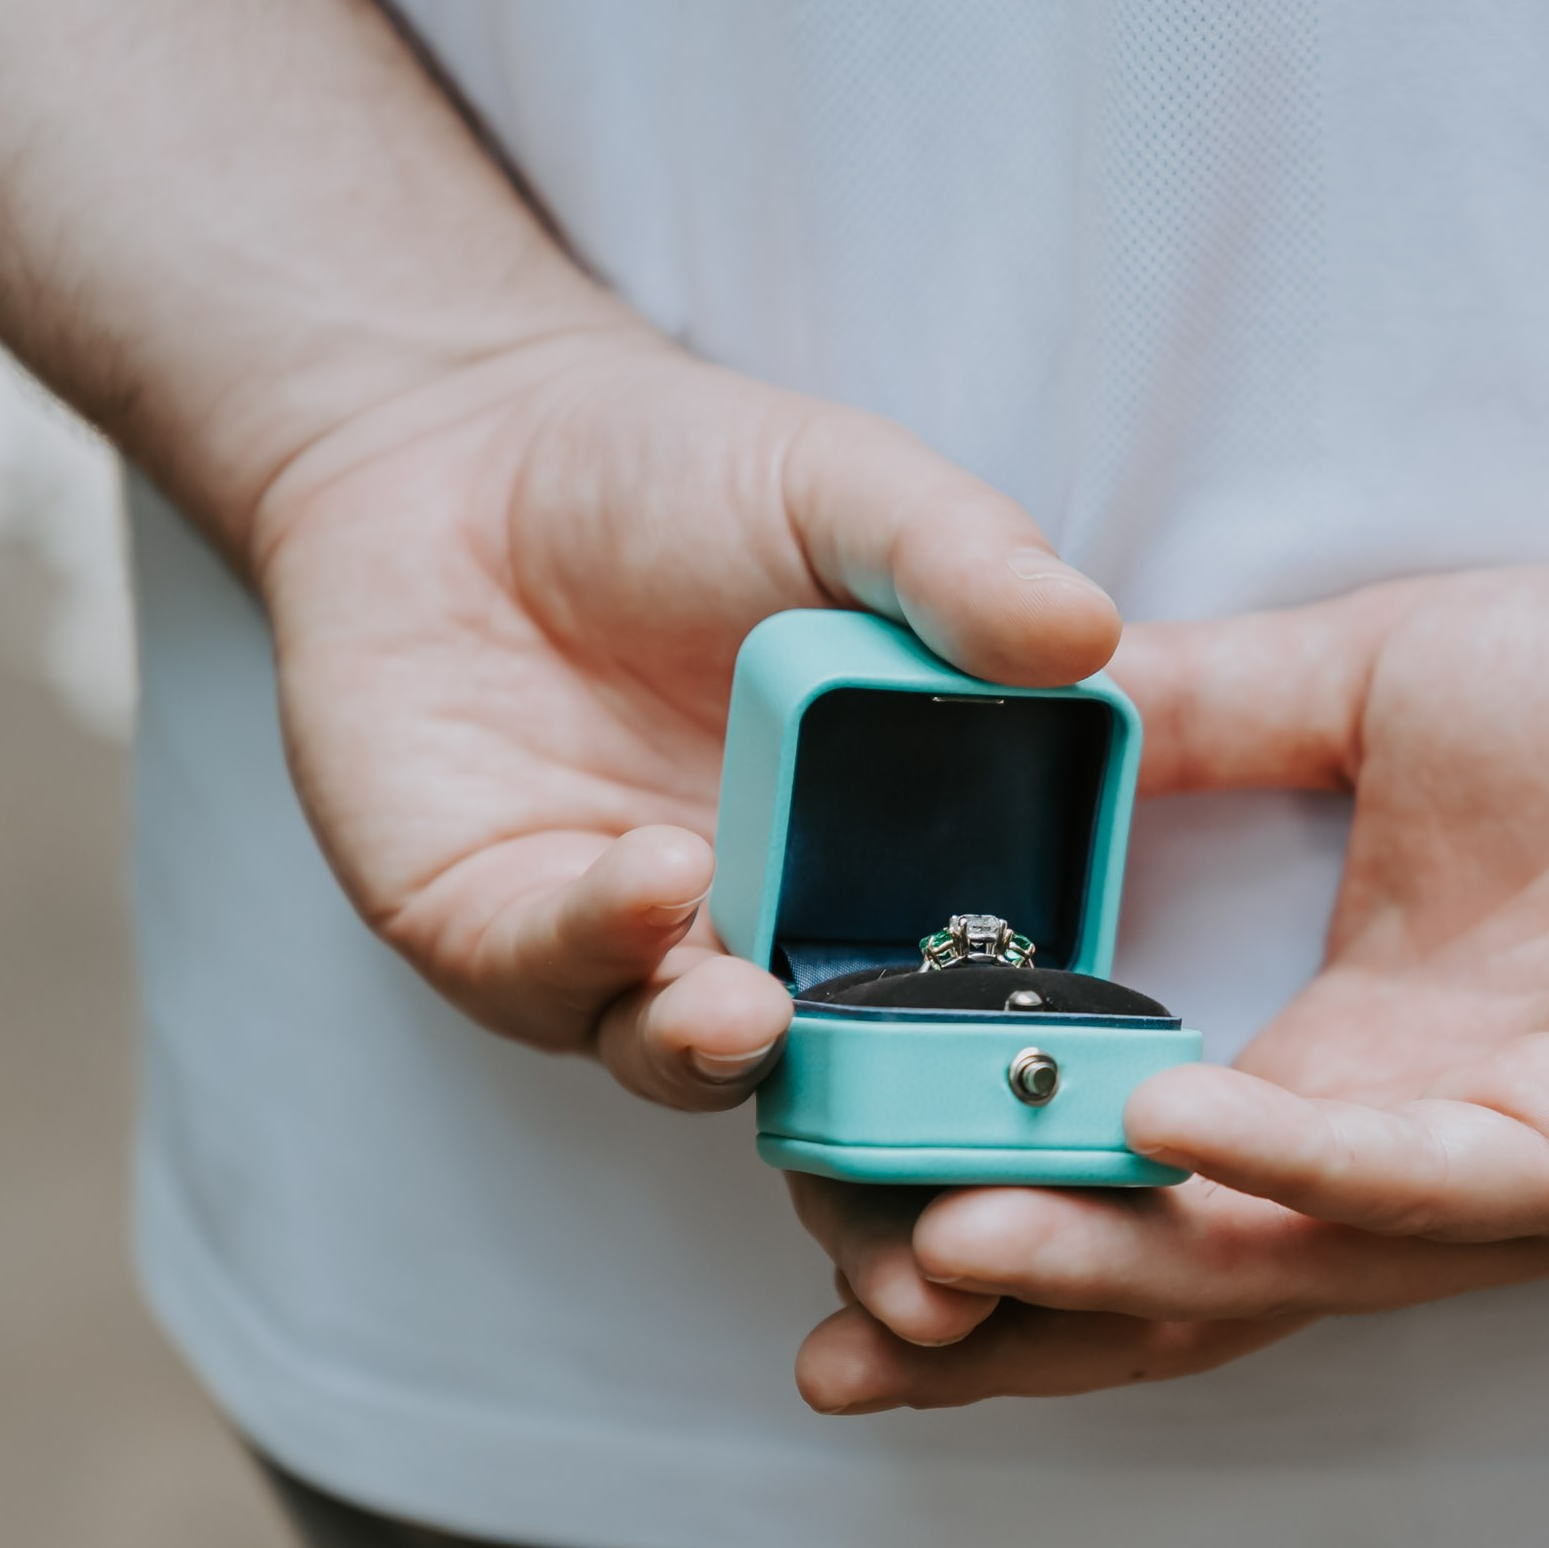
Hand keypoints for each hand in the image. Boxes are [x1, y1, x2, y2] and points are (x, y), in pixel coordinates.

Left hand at [249, 327, 1120, 1106]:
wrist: (459, 442)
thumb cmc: (677, 473)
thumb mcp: (845, 491)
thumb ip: (960, 559)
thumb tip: (1087, 628)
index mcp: (895, 846)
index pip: (986, 964)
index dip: (1030, 1028)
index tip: (1089, 1057)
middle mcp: (778, 922)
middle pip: (847, 1059)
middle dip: (876, 1105)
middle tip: (914, 1096)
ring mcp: (639, 946)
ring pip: (693, 1054)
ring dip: (724, 1046)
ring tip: (752, 1003)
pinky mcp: (498, 935)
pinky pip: (555, 975)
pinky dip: (606, 943)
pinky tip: (654, 872)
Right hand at [790, 531, 1548, 1409]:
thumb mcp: (1352, 690)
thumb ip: (1196, 720)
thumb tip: (1026, 700)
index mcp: (1334, 1058)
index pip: (1130, 1185)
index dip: (985, 1211)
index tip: (834, 1206)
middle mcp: (1404, 1145)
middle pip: (1175, 1279)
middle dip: (1009, 1324)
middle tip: (845, 1335)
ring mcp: (1509, 1166)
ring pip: (1279, 1267)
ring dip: (1109, 1269)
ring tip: (948, 1245)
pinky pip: (1426, 1182)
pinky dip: (1291, 1165)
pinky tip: (1165, 1124)